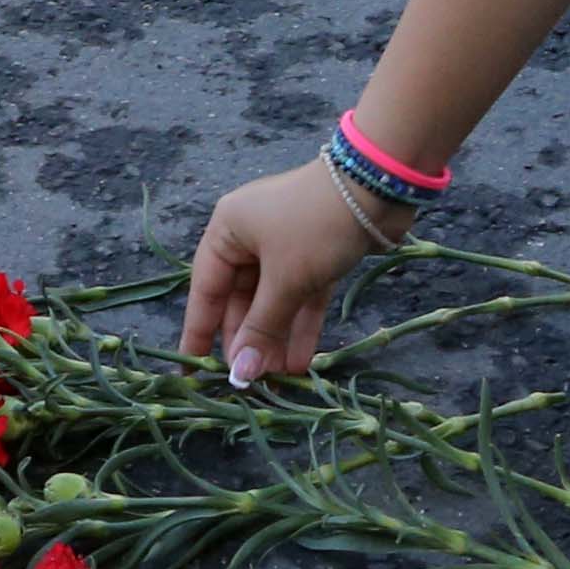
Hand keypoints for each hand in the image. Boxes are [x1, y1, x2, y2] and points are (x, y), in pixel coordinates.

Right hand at [181, 155, 388, 382]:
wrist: (376, 187)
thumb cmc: (315, 226)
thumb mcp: (284, 279)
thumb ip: (261, 327)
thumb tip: (240, 372)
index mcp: (228, 230)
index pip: (206, 288)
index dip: (199, 330)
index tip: (193, 369)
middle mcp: (251, 237)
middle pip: (240, 299)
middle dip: (247, 340)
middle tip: (249, 382)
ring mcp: (285, 246)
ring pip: (273, 301)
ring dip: (275, 338)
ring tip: (277, 381)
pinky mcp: (317, 255)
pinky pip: (301, 296)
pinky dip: (300, 325)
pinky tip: (300, 361)